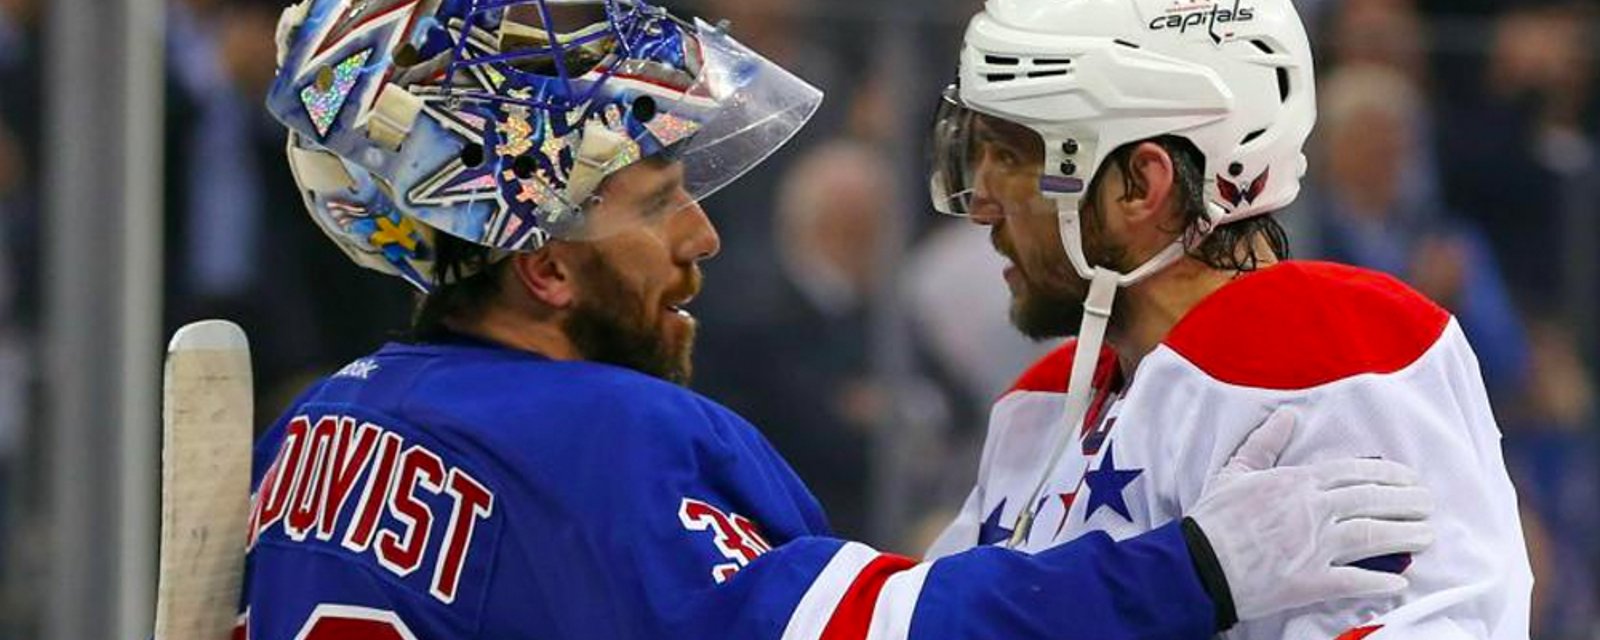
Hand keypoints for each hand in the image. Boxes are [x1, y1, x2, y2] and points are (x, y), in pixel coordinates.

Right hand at [1184, 410, 1434, 622]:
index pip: (1355, 472)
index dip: (1389, 474)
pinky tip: (1400, 583)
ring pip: (1373, 536)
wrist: (1196, 564)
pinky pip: (1354, 581)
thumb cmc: (1212, 518)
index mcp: (1297, 482)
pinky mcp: (1310, 581)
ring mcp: (1314, 546)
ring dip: (1405, 536)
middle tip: (1429, 504)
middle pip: (1373, 501)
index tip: (1410, 478)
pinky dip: (1380, 583)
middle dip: (1408, 502)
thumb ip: (1264, 443)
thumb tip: (1286, 416)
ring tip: (1427, 536)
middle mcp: (1313, 510)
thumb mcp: (1234, 472)